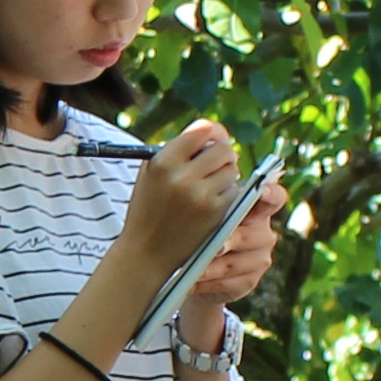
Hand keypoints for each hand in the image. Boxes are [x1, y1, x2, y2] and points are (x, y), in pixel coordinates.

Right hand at [112, 121, 249, 271]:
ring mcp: (200, 196)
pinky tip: (210, 201)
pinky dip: (226, 194)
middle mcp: (182, 176)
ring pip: (232, 170)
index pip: (203, 129)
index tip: (214, 138)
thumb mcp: (150, 173)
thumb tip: (211, 132)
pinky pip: (234, 191)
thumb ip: (176, 149)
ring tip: (209, 184)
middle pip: (223, 148)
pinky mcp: (214, 213)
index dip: (213, 132)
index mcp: (163, 162)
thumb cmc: (148, 208)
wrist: (146, 251)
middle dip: (222, 154)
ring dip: (225, 174)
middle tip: (216, 162)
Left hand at [182, 179, 284, 336]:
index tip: (261, 190)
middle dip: (228, 240)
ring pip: (233, 263)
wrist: (197, 271)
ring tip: (189, 269)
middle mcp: (263, 234)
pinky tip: (191, 282)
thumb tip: (202, 203)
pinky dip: (207, 283)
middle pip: (250, 235)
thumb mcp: (207, 216)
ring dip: (210, 267)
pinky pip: (228, 283)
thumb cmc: (202, 232)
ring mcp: (259, 260)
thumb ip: (213, 209)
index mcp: (257, 210)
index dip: (272, 193)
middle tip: (214, 246)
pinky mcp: (249, 282)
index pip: (275, 198)